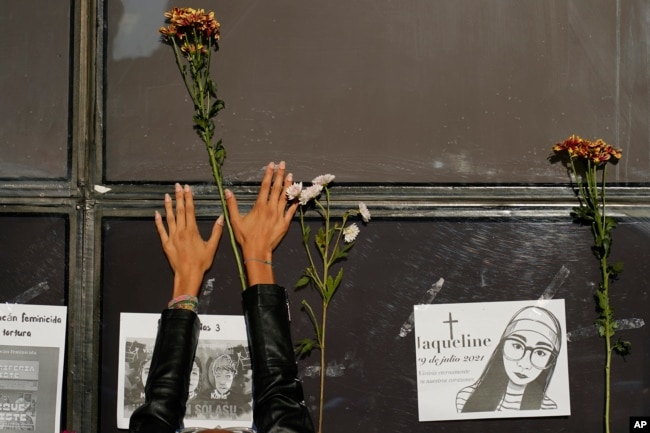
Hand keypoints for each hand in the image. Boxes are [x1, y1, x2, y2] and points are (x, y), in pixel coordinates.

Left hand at [155, 183, 222, 297]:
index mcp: (192, 230)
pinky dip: (158, 222)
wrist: (188, 274)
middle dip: (179, 197)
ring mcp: (172, 237)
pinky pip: (161, 230)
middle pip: (180, 211)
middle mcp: (181, 231)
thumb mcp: (212, 247)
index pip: (190, 210)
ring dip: (168, 206)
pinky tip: (156, 214)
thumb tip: (221, 218)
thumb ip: (216, 231)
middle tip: (177, 186)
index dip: (188, 198)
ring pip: (169, 218)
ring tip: (167, 196)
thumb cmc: (201, 262)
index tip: (187, 189)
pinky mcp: (166, 244)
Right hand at [226, 161, 297, 284]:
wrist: (257, 251)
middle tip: (283, 164)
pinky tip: (297, 195)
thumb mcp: (235, 220)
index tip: (271, 165)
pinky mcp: (285, 223)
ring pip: (285, 197)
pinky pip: (291, 211)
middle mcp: (271, 208)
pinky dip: (294, 202)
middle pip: (276, 188)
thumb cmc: (245, 237)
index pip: (265, 186)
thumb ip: (232, 205)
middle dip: (280, 175)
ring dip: (288, 185)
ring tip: (291, 175)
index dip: (268, 174)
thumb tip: (227, 192)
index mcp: (259, 206)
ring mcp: (279, 215)